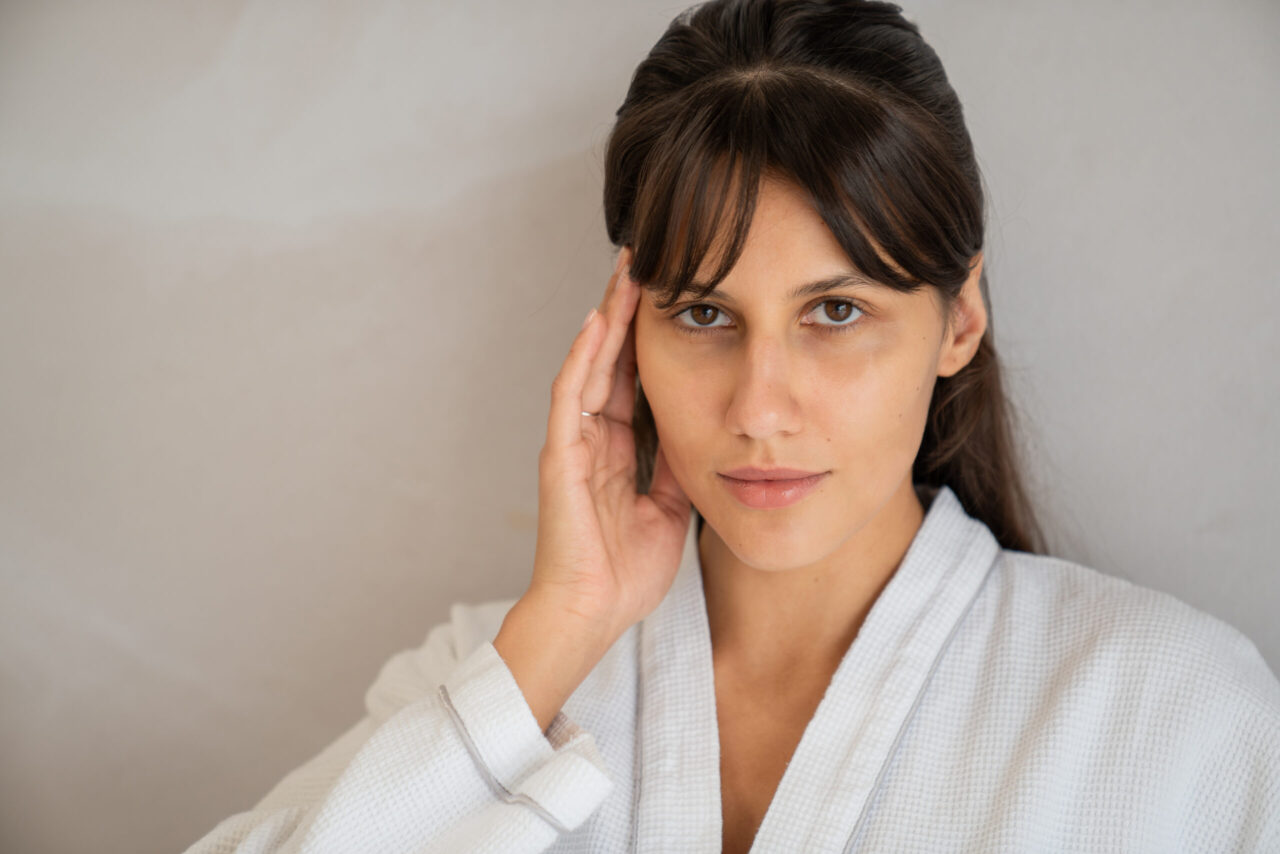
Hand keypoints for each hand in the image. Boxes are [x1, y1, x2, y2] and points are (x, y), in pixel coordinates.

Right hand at [527, 246, 691, 636]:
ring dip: (608, 317)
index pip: (635, 377)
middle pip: (611, 358)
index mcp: (616, 448)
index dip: (651, 335)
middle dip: (628, 309)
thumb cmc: (625, 571)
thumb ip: (678, 465)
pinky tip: (600, 322)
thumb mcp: (670, 507)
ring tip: (627, 271)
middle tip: (648, 257)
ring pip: (590, 364)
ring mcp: (573, 443)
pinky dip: (585, 357)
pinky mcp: (561, 456)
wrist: (593, 614)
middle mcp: (592, 436)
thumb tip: (706, 429)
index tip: (676, 293)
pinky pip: (572, 397)